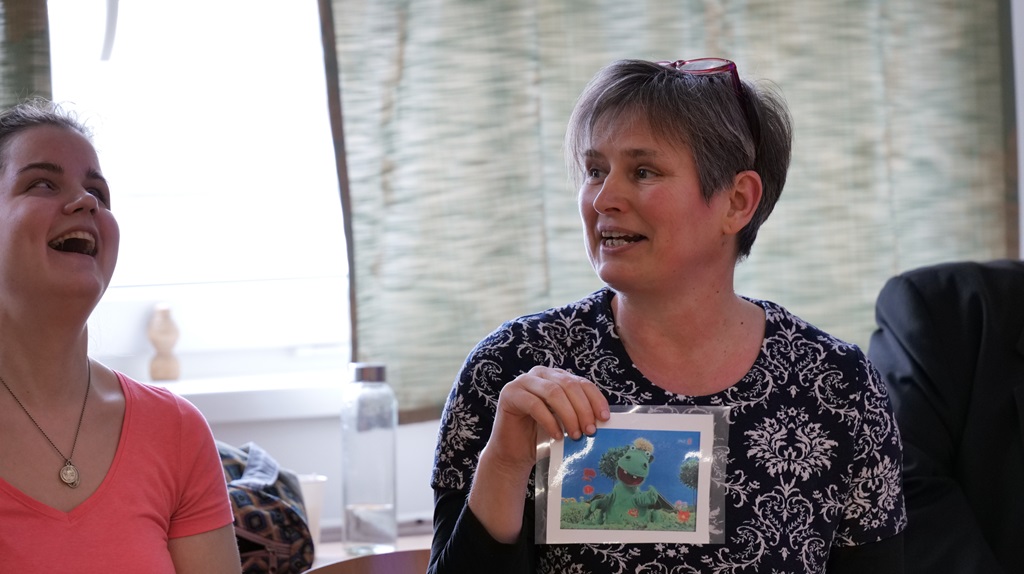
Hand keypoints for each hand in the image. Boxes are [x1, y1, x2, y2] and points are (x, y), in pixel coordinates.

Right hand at [469, 366, 609, 542]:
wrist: (514, 454)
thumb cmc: (542, 437)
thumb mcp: (565, 422)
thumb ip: (580, 414)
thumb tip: (604, 418)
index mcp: (556, 377)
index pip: (581, 382)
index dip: (595, 398)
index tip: (604, 417)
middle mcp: (540, 374)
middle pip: (568, 385)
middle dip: (583, 408)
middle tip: (591, 430)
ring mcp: (523, 382)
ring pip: (553, 392)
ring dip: (568, 415)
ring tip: (575, 435)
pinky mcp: (510, 394)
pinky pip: (534, 404)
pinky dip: (549, 421)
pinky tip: (557, 436)